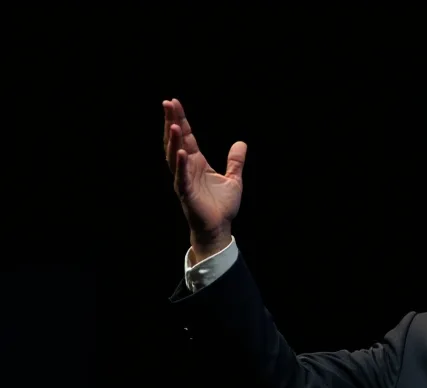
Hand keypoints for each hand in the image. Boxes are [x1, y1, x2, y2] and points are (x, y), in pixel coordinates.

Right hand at [162, 98, 246, 259]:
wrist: (219, 227)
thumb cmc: (222, 206)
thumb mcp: (233, 179)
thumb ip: (235, 161)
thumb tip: (241, 143)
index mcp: (197, 162)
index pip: (187, 136)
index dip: (181, 120)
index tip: (174, 102)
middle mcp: (187, 168)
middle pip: (176, 141)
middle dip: (171, 122)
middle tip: (167, 103)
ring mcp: (184, 180)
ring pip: (175, 156)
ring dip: (173, 141)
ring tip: (173, 124)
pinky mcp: (187, 193)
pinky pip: (182, 177)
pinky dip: (181, 165)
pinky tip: (181, 152)